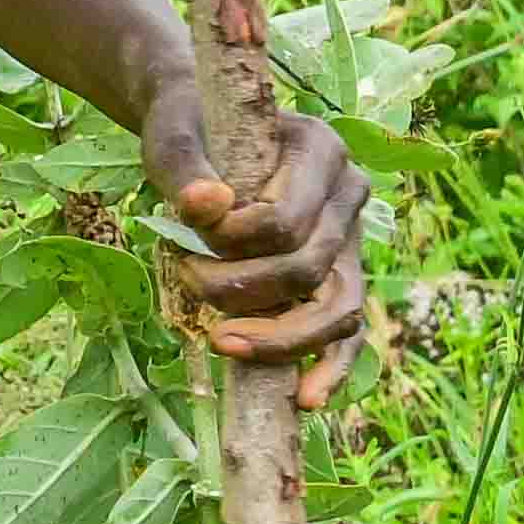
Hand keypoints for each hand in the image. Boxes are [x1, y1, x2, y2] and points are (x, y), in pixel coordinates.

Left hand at [145, 69, 372, 401]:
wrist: (203, 124)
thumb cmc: (189, 129)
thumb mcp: (173, 138)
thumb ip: (184, 169)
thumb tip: (205, 207)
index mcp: (320, 150)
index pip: (283, 221)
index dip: (233, 243)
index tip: (192, 234)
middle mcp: (349, 194)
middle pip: (310, 270)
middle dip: (244, 292)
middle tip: (188, 283)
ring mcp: (350, 239)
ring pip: (338, 309)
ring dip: (280, 338)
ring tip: (222, 344)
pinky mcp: (340, 274)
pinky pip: (346, 331)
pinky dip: (328, 366)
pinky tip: (305, 399)